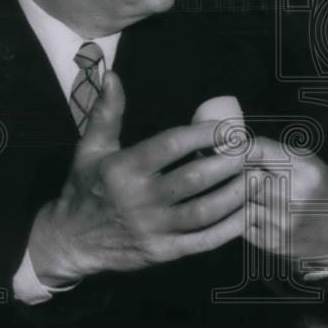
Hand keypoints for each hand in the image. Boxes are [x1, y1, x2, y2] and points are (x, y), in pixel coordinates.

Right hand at [27, 71, 246, 285]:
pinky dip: (229, 228)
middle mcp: (139, 199)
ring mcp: (152, 229)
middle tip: (250, 150)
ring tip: (257, 176)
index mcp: (123, 169)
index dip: (205, 134)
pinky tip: (247, 212)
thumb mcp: (90, 148)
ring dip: (235, 193)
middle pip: (194, 178)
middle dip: (228, 162)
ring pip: (204, 211)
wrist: (70, 243)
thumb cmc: (85, 188)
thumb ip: (107, 112)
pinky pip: (202, 241)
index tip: (229, 128)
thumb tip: (112, 75)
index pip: (172, 145)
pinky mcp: (162, 252)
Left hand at [242, 136, 327, 266]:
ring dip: (243, 197)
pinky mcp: (272, 243)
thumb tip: (227, 147)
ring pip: (239, 201)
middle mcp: (292, 196)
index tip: (231, 149)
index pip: (256, 150)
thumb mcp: (308, 162)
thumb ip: (271, 151)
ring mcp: (280, 223)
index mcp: (305, 170)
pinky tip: (266, 215)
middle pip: (243, 176)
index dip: (239, 149)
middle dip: (241, 174)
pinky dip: (247, 217)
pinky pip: (241, 223)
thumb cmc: (322, 190)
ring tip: (264, 196)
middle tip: (252, 175)